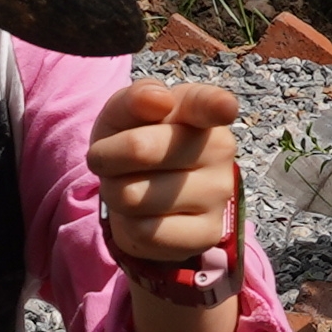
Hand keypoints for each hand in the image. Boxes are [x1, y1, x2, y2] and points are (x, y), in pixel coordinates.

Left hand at [88, 76, 242, 285]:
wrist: (141, 194)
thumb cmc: (135, 143)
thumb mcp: (122, 115)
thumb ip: (135, 97)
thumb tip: (159, 100)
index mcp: (201, 110)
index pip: (210, 104)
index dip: (215, 105)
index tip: (224, 108)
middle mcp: (219, 148)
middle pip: (139, 149)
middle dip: (107, 158)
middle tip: (112, 161)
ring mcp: (219, 193)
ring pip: (133, 196)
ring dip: (115, 194)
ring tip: (131, 188)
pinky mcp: (208, 233)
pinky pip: (144, 232)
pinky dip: (129, 225)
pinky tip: (146, 216)